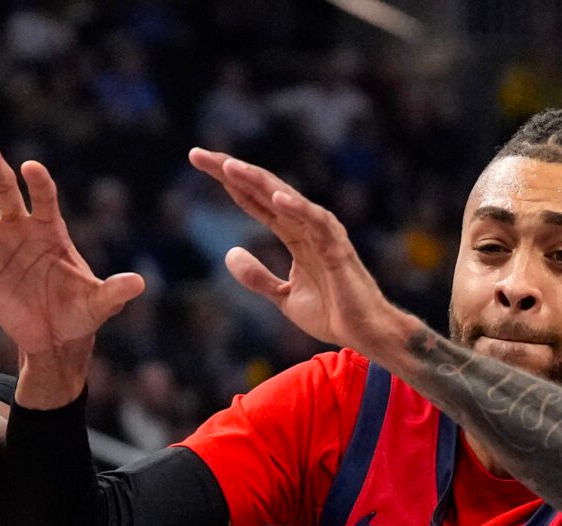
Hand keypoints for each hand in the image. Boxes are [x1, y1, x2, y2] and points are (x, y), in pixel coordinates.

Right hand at [0, 131, 145, 358]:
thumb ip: (114, 291)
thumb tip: (139, 285)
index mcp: (51, 230)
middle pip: (2, 188)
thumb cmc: (80, 314)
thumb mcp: (99, 303)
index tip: (31, 169)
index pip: (44, 197)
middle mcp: (19, 228)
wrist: (54, 338)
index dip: (39, 184)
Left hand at [188, 148, 410, 357]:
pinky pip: (316, 223)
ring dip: (257, 181)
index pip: (255, 200)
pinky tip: (277, 197)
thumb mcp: (282, 297)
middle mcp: (306, 225)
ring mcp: (322, 233)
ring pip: (286, 198)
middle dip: (230, 171)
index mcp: (293, 233)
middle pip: (263, 189)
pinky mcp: (337, 248)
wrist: (364, 334)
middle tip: (197, 154)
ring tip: (228, 168)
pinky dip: (298, 209)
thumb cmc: (331, 313)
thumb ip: (257, 276)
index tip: (199, 164)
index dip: (229, 183)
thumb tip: (230, 253)